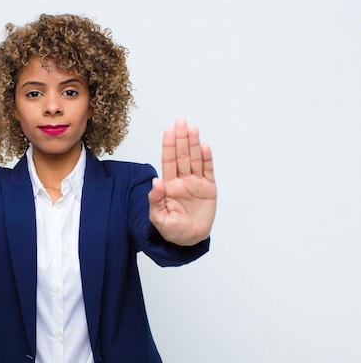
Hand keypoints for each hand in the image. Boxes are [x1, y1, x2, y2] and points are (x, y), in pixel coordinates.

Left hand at [148, 119, 216, 245]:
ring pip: (195, 160)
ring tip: (192, 129)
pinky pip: (208, 171)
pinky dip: (207, 159)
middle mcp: (182, 181)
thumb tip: (155, 182)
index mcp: (169, 185)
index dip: (168, 146)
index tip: (169, 130)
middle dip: (181, 139)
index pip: (168, 161)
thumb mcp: (158, 219)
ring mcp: (196, 183)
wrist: (189, 240)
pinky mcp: (209, 189)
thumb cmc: (172, 230)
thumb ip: (155, 201)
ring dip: (194, 144)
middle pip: (182, 156)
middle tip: (181, 122)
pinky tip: (205, 147)